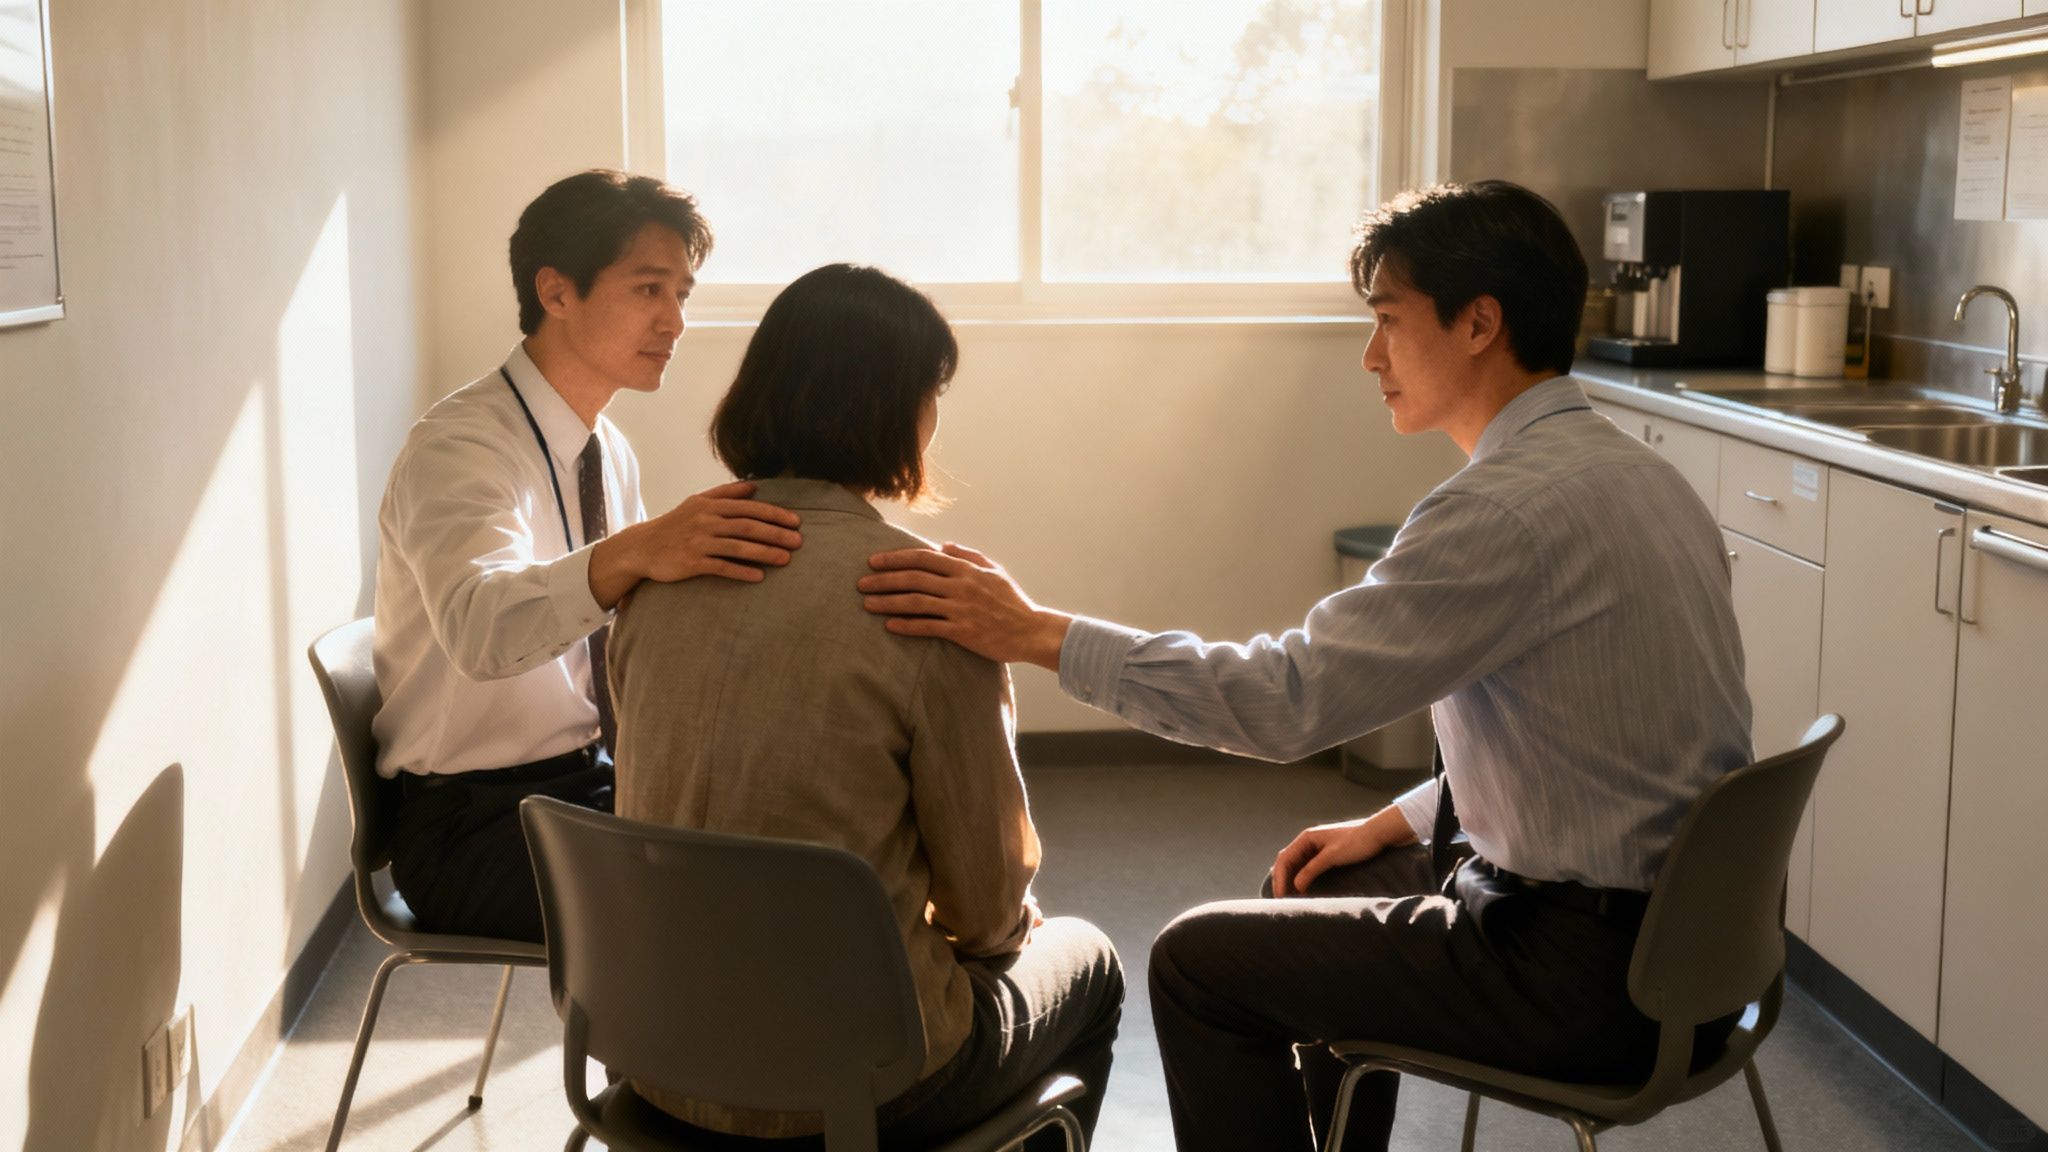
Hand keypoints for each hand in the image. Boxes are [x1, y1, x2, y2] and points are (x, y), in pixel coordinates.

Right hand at [588, 480, 802, 607]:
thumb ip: (726, 494)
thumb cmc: (675, 524)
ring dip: (765, 553)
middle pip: (747, 526)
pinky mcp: (691, 563)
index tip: (795, 521)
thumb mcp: (697, 503)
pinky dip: (741, 571)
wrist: (642, 547)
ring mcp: (698, 542)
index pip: (748, 507)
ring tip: (786, 559)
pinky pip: (721, 567)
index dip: (774, 514)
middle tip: (799, 541)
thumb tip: (755, 486)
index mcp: (709, 505)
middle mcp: (705, 521)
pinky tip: (759, 576)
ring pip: (738, 546)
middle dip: (775, 533)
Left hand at [857, 542, 1071, 668]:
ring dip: (888, 602)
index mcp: (966, 569)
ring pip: (916, 602)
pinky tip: (890, 626)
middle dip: (884, 579)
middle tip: (861, 583)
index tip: (874, 561)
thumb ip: (968, 556)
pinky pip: (928, 627)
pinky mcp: (962, 632)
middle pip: (914, 578)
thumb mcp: (994, 571)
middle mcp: (961, 586)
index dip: (896, 558)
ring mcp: (960, 609)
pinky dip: (906, 625)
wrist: (1030, 631)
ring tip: (867, 604)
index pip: (924, 558)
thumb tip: (943, 546)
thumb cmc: (1012, 601)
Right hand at [1271, 817, 1389, 896]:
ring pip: (1296, 865)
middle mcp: (1308, 841)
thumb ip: (1312, 869)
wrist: (1378, 834)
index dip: (1280, 879)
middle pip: (1287, 862)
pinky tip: (1302, 890)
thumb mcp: (1332, 856)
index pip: (1284, 859)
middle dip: (1282, 881)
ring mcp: (1316, 848)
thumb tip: (1296, 885)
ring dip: (1290, 880)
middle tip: (1281, 900)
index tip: (1280, 896)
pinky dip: (1301, 879)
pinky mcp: (1325, 854)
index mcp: (1306, 838)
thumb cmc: (1356, 842)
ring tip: (1289, 898)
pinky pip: (1306, 868)